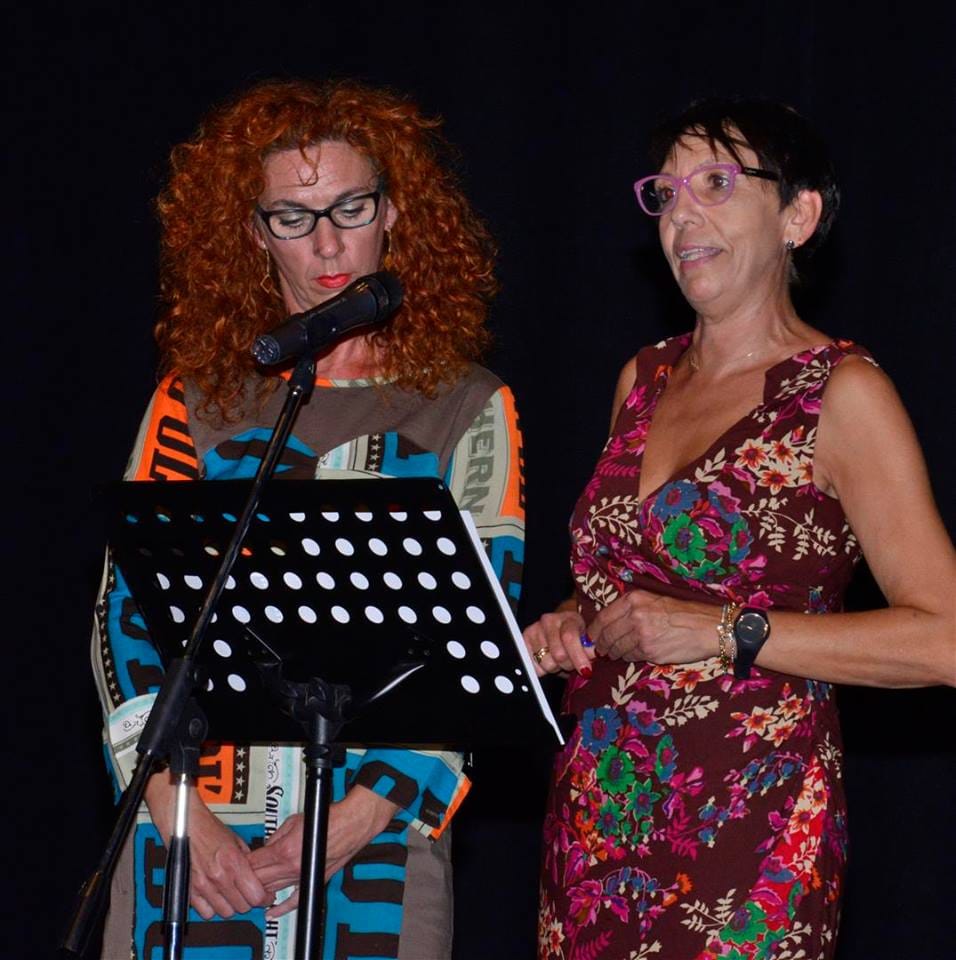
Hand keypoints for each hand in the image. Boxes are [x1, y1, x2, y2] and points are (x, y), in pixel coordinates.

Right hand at [145, 772, 271, 919]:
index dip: (263, 897)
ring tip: (231, 895)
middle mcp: (218, 876)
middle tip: (248, 894)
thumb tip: (256, 875)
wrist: (185, 825)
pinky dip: (212, 908)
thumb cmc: (208, 828)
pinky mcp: (189, 891)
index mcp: (233, 861)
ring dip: (231, 906)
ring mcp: (203, 885)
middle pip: (242, 907)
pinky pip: (206, 912)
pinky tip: (215, 897)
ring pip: (225, 912)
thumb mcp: (236, 840)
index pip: (255, 894)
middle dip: (248, 902)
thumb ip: (247, 860)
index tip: (264, 896)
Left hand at [248, 785, 399, 918]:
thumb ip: (275, 836)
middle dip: (247, 878)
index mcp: (283, 850)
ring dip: (261, 890)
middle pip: (259, 879)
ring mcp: (301, 877)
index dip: (242, 865)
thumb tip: (265, 846)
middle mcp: (291, 867)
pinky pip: (294, 900)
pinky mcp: (312, 882)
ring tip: (251, 890)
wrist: (350, 825)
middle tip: (240, 877)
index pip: (253, 864)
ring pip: (272, 890)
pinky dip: (281, 908)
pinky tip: (271, 913)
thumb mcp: (293, 821)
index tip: (236, 864)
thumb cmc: (325, 818)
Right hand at [523, 607, 592, 676]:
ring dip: (555, 668)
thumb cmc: (576, 636)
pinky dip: (542, 669)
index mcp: (569, 618)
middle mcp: (549, 621)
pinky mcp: (524, 640)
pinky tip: (548, 661)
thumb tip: (589, 668)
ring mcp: (535, 629)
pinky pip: (534, 666)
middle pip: (558, 655)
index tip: (586, 671)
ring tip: (559, 661)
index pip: (570, 638)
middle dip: (568, 665)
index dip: (578, 657)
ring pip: (546, 663)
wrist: (560, 627)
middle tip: (571, 663)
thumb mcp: (588, 640)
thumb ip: (590, 651)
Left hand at [588, 589, 717, 663]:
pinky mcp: (650, 651)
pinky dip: (630, 657)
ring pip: (617, 648)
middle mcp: (634, 615)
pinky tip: (636, 654)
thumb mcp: (653, 599)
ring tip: (618, 652)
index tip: (592, 637)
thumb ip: (630, 609)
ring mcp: (641, 634)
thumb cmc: (682, 612)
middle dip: (602, 645)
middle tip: (602, 650)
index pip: (602, 618)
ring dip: (615, 653)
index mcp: (633, 600)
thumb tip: (607, 624)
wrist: (708, 626)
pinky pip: (631, 657)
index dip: (594, 631)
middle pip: (606, 636)